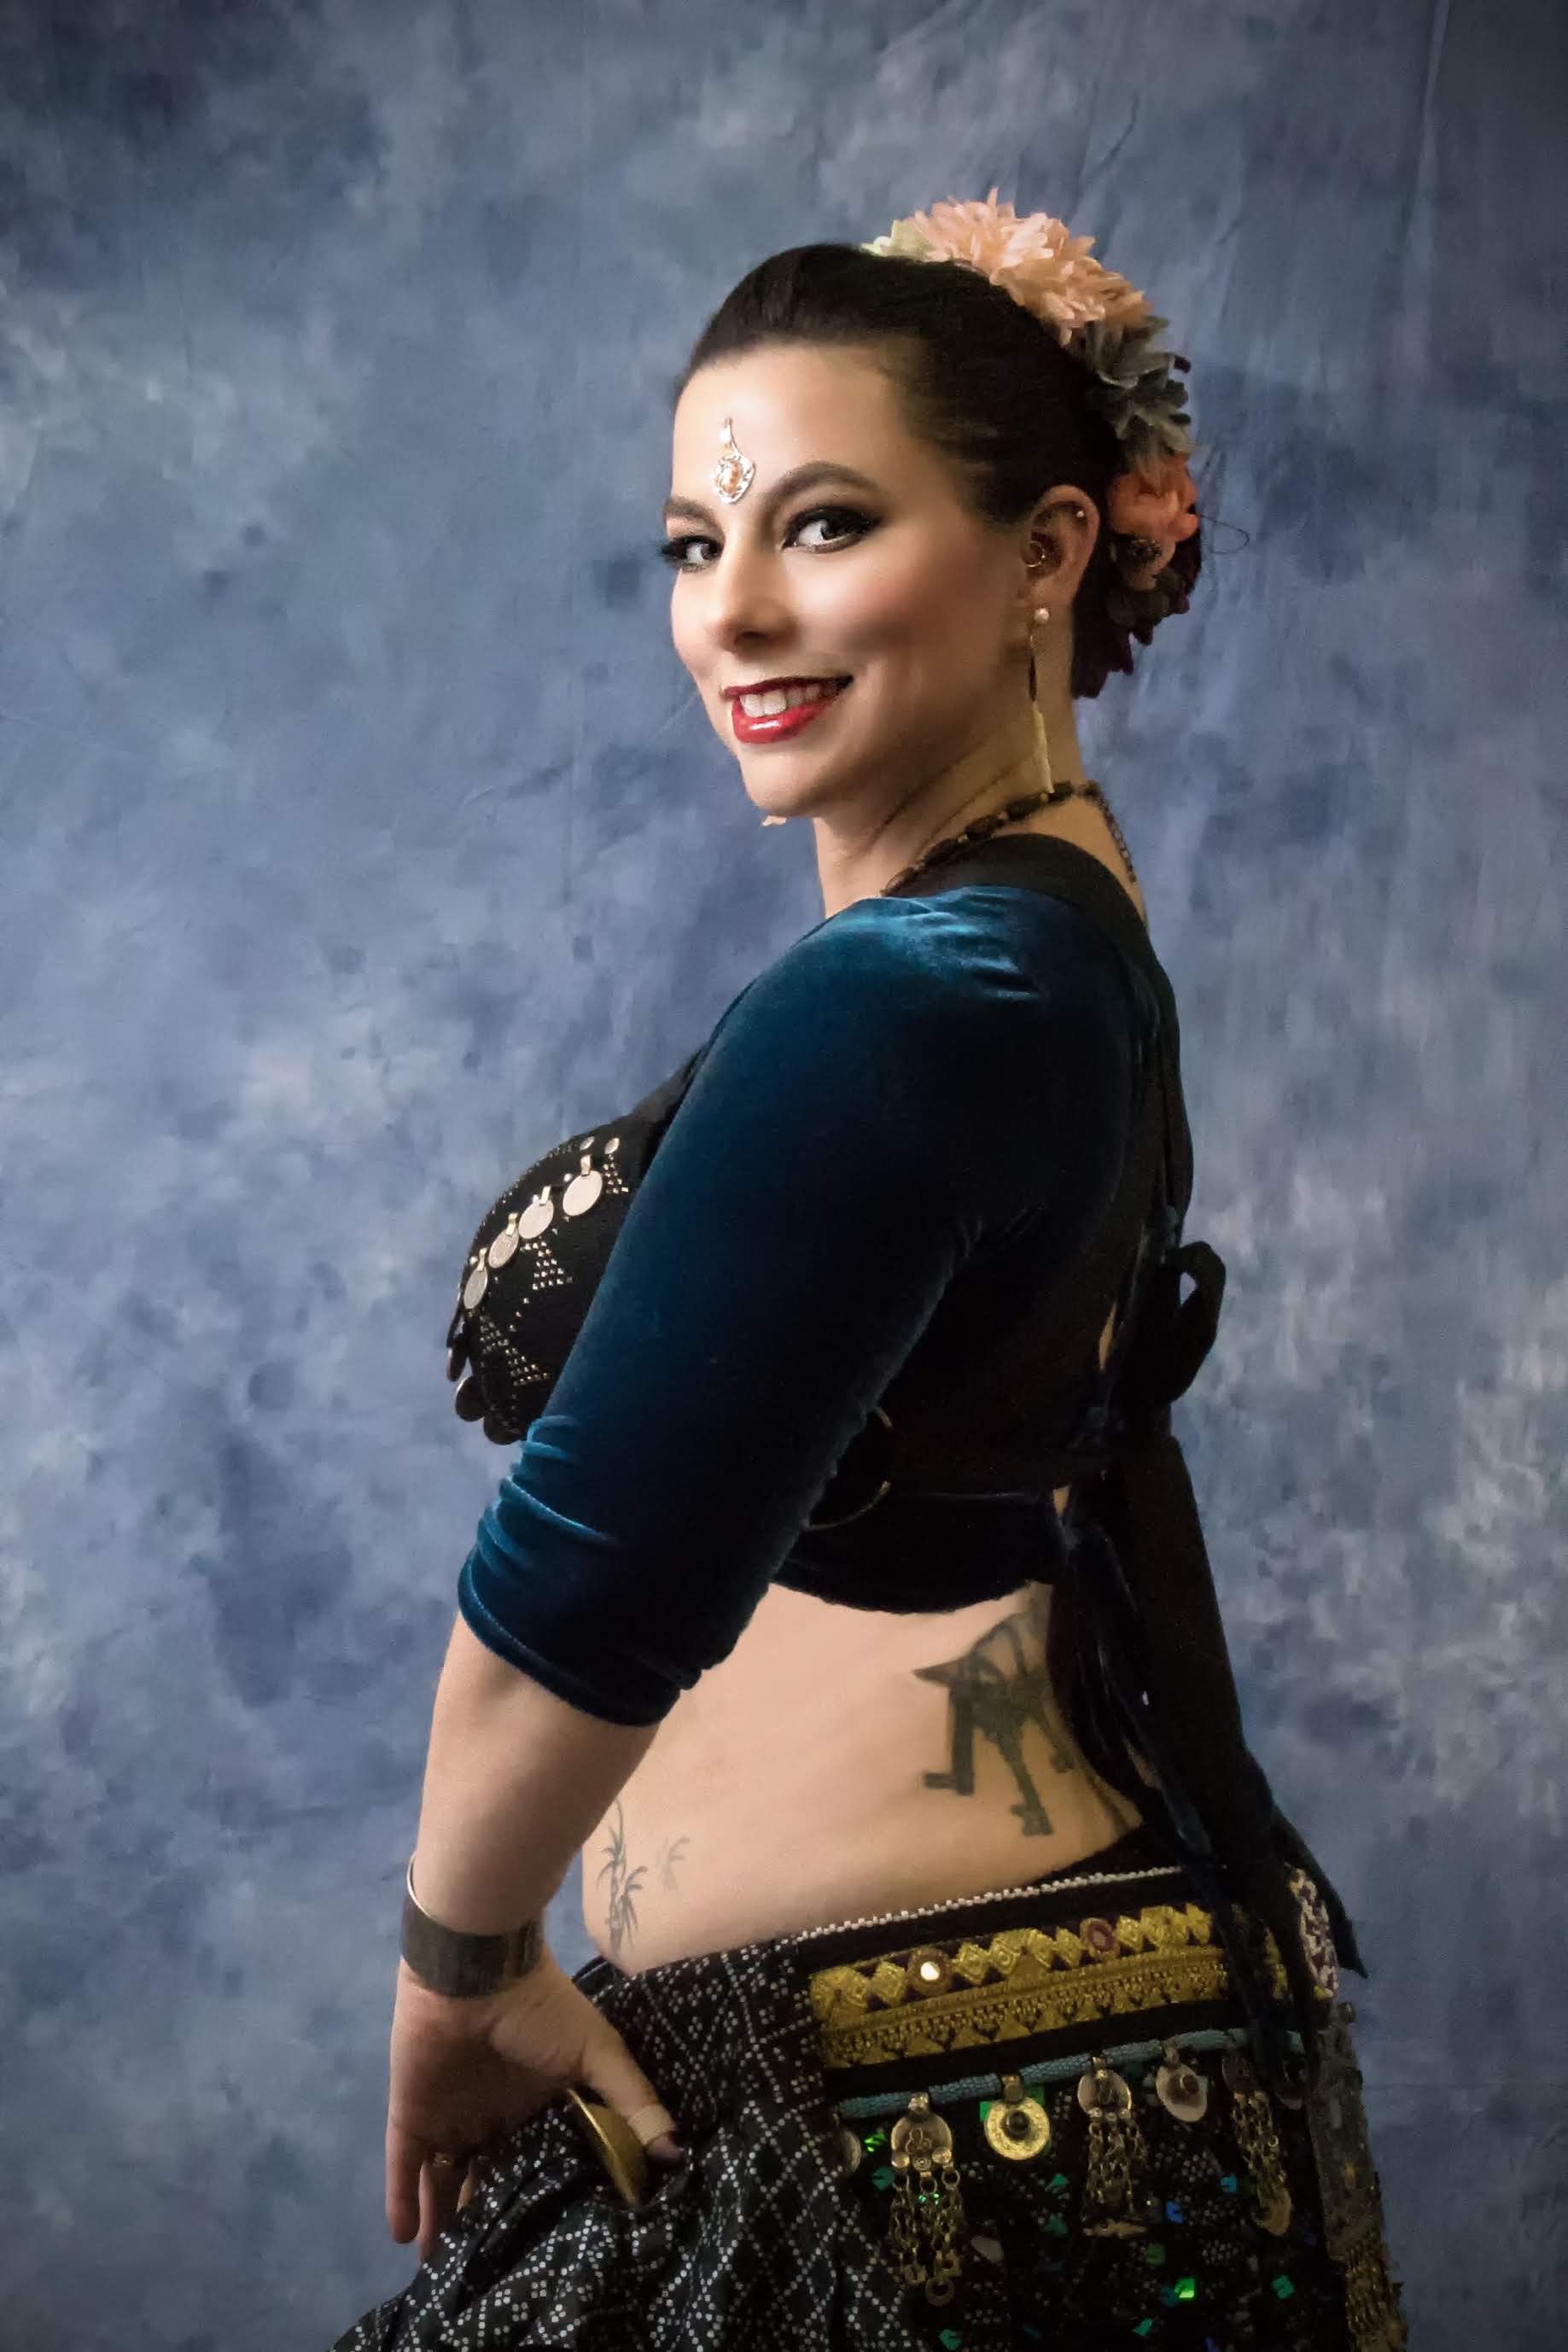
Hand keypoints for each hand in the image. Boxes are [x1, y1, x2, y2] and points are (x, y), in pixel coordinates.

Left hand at [385, 1951, 680, 2262]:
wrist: (475, 1970)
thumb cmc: (539, 2010)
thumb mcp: (596, 2052)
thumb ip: (631, 2100)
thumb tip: (675, 2152)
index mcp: (537, 2104)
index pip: (538, 2163)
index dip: (543, 2202)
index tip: (553, 2247)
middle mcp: (494, 2116)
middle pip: (490, 2182)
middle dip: (489, 2225)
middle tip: (493, 2274)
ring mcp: (451, 2116)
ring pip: (444, 2184)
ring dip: (443, 2225)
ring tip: (444, 2275)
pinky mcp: (414, 2114)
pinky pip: (404, 2165)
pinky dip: (402, 2200)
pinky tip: (404, 2240)